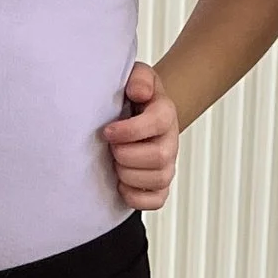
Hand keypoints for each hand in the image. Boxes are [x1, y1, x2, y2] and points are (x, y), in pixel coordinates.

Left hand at [102, 59, 180, 210]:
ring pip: (157, 180)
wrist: (139, 111)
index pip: (157, 123)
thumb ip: (139, 78)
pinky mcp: (159, 185)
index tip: (108, 131)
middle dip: (126, 155)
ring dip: (128, 175)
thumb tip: (138, 91)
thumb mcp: (136, 76)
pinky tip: (121, 184)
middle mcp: (169, 141)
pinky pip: (156, 200)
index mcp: (164, 113)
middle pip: (159, 157)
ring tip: (114, 163)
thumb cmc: (133, 96)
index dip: (130, 131)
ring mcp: (167, 165)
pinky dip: (136, 197)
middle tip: (110, 148)